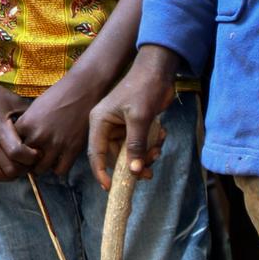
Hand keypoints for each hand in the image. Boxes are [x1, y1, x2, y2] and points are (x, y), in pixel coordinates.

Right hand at [0, 74, 34, 181]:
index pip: (17, 153)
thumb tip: (43, 132)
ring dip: (8, 175)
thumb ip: (28, 119)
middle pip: (8, 169)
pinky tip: (0, 165)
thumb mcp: (13, 101)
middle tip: (29, 162)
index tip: (37, 153)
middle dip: (24, 169)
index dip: (32, 157)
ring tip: (15, 166)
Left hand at [15, 74, 103, 178]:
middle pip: (24, 160)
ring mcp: (56, 144)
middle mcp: (38, 136)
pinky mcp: (72, 149)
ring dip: (42, 166)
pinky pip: (60, 170)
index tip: (20, 149)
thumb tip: (25, 138)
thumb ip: (28, 124)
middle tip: (33, 158)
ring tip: (46, 160)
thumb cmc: (59, 94)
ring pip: (41, 169)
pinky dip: (59, 168)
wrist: (83, 90)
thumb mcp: (36, 107)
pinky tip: (60, 160)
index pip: (11, 146)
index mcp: (26, 124)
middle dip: (27, 161)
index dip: (15, 149)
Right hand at [87, 46, 178, 187]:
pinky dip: (152, 144)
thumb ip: (136, 145)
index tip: (110, 187)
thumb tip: (134, 171)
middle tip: (149, 172)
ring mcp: (121, 126)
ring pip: (131, 152)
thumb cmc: (144, 90)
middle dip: (134, 164)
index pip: (95, 153)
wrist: (158, 72)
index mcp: (99, 122)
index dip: (102, 172)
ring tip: (158, 149)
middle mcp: (107, 126)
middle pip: (116, 156)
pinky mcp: (135, 126)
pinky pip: (141, 143)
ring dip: (146, 155)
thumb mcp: (140, 119)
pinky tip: (162, 135)